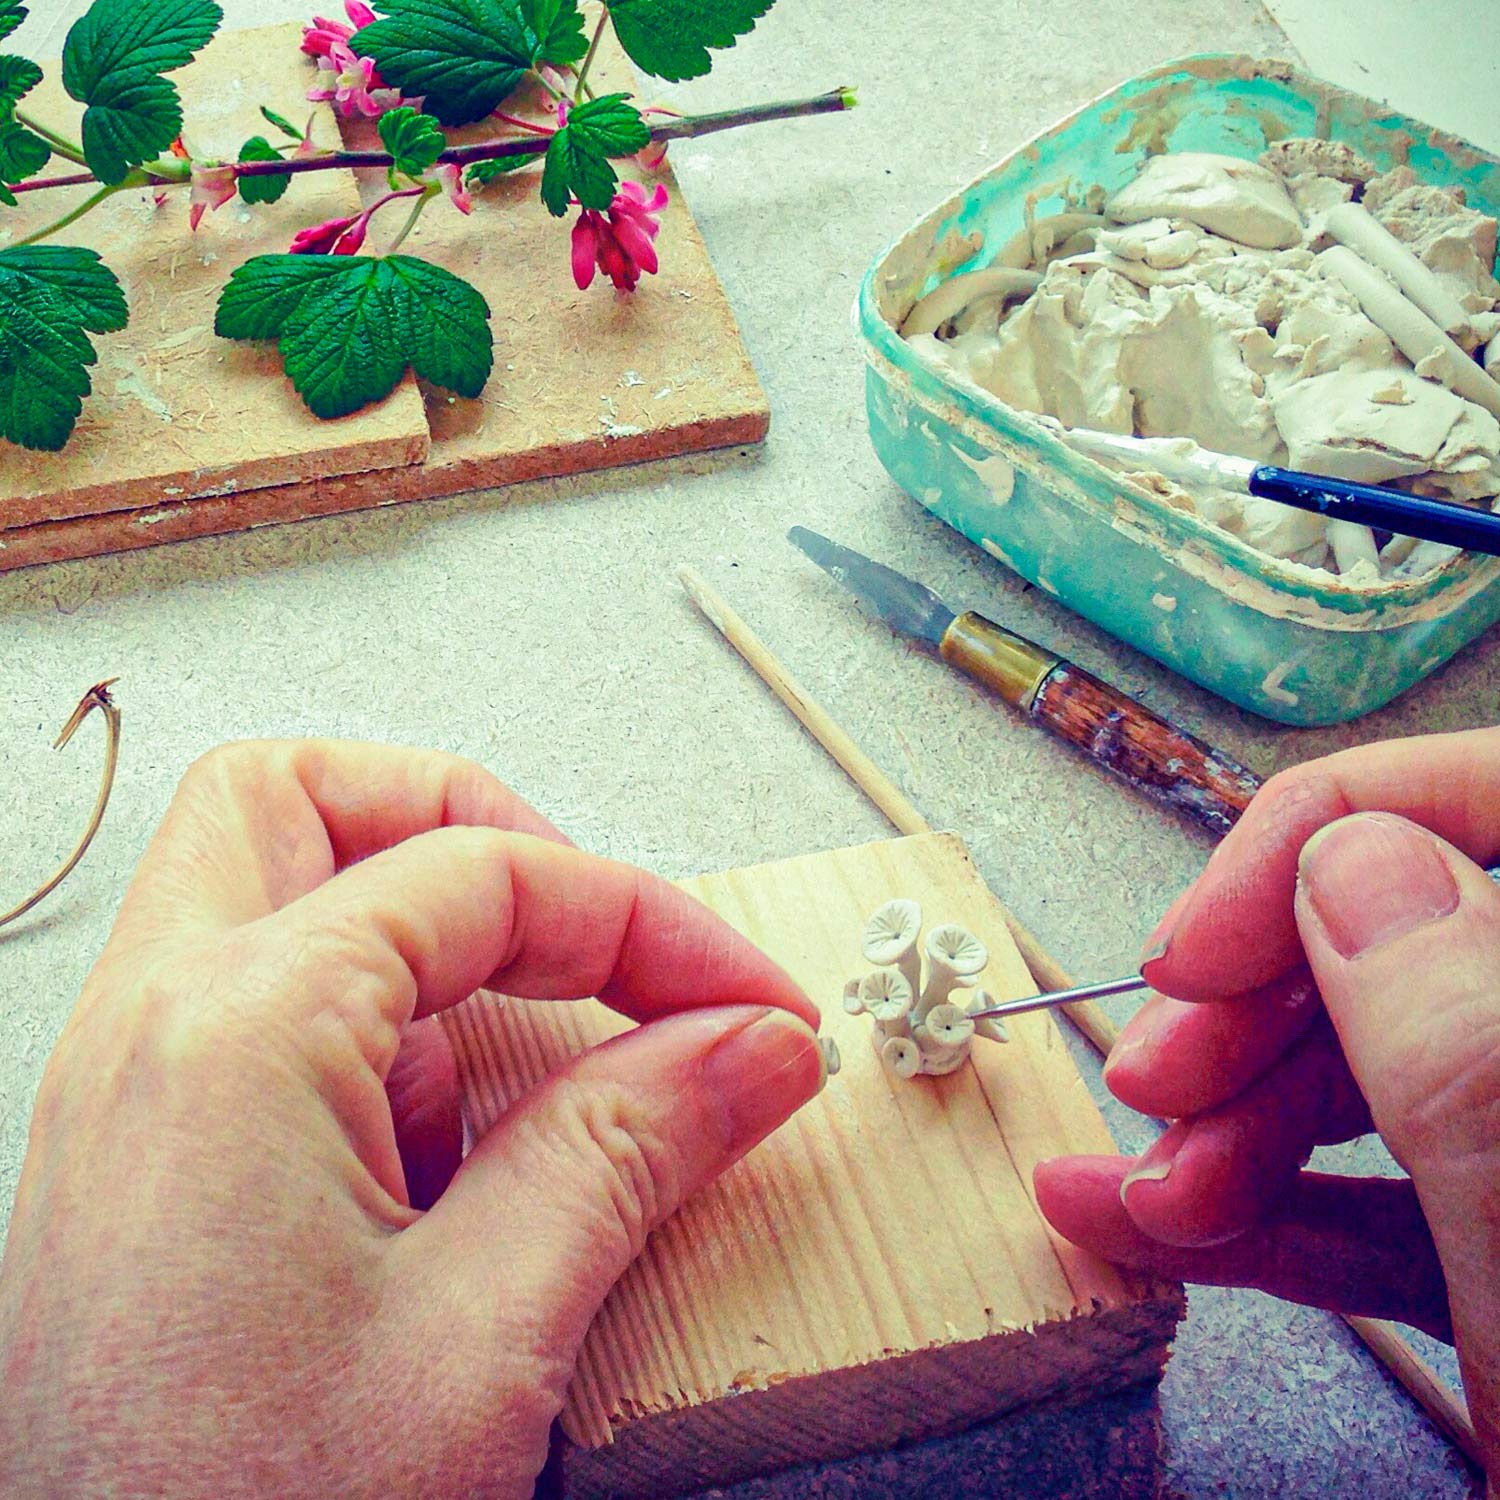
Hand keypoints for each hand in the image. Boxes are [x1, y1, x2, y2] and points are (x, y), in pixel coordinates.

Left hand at [0, 741, 825, 1498]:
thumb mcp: (487, 1337)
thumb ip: (631, 1152)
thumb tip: (747, 1045)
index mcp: (234, 1031)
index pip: (482, 873)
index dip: (646, 921)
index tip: (744, 1000)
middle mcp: (155, 1030)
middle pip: (305, 800)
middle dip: (467, 832)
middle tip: (582, 923)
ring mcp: (136, 1092)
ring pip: (278, 898)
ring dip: (426, 949)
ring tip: (521, 1088)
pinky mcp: (152, 1163)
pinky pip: (273, 1016)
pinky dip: (384, 1042)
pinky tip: (443, 1179)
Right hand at [1034, 728, 1499, 1476]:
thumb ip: (1470, 1039)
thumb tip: (1356, 855)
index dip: (1329, 839)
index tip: (1207, 941)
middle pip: (1415, 937)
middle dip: (1255, 1005)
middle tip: (1151, 1076)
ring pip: (1378, 1074)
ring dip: (1229, 1124)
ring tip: (1130, 1188)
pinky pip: (1373, 1200)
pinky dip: (1250, 1212)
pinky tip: (1133, 1217)